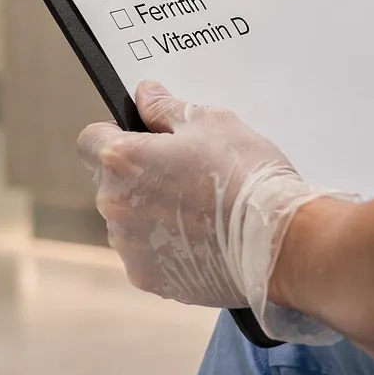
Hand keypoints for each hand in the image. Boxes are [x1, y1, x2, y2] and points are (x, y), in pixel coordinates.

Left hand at [78, 82, 350, 343]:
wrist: (282, 244)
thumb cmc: (248, 177)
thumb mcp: (212, 122)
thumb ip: (166, 107)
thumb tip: (144, 95)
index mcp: (121, 161)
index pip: (91, 140)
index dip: (115, 134)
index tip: (143, 139)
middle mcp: (113, 206)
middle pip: (110, 183)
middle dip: (138, 176)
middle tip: (185, 175)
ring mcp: (129, 247)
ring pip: (128, 221)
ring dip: (150, 214)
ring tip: (200, 211)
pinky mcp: (148, 279)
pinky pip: (147, 255)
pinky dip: (166, 248)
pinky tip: (202, 240)